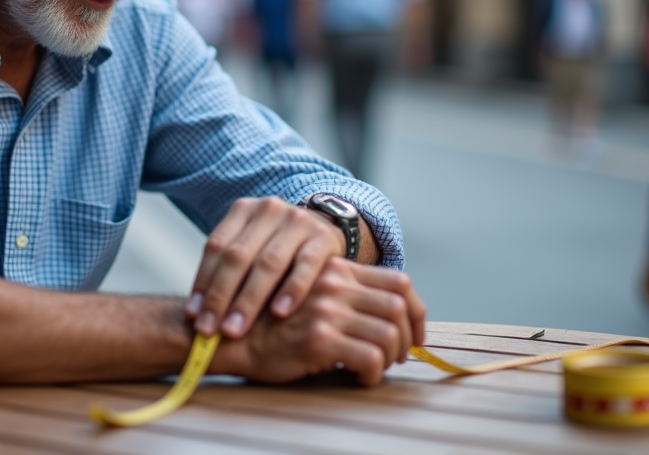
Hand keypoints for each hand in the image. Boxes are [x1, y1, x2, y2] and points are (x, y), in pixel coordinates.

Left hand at [186, 196, 347, 338]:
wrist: (326, 226)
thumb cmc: (280, 247)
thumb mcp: (252, 245)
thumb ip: (229, 269)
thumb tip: (198, 313)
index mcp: (243, 210)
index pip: (216, 247)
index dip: (203, 282)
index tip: (193, 315)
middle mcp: (269, 210)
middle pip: (238, 256)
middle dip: (220, 297)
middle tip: (209, 329)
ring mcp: (298, 221)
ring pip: (268, 263)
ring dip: (249, 300)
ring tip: (235, 328)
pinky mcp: (324, 238)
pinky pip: (305, 266)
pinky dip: (291, 290)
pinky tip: (279, 313)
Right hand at [214, 259, 426, 385]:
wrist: (232, 336)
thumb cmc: (273, 322)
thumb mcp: (310, 293)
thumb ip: (342, 293)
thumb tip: (387, 314)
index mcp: (336, 269)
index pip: (399, 281)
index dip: (416, 310)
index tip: (414, 333)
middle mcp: (335, 284)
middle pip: (399, 306)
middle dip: (407, 337)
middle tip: (398, 356)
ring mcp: (327, 310)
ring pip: (389, 334)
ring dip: (391, 357)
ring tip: (377, 368)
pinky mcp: (319, 339)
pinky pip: (370, 359)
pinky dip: (373, 374)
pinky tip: (358, 378)